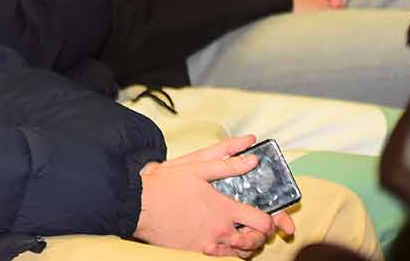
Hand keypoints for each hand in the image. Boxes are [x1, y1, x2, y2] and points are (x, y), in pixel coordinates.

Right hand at [135, 136, 294, 256]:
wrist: (138, 206)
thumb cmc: (165, 186)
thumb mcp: (197, 167)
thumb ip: (228, 164)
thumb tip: (253, 159)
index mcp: (224, 210)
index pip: (263, 222)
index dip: (271, 219)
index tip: (268, 214)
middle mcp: (220, 232)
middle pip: (256, 242)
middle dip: (260, 234)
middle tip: (254, 225)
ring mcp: (208, 246)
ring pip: (240, 253)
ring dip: (244, 244)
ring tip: (237, 232)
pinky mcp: (196, 253)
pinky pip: (221, 258)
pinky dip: (226, 250)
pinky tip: (219, 238)